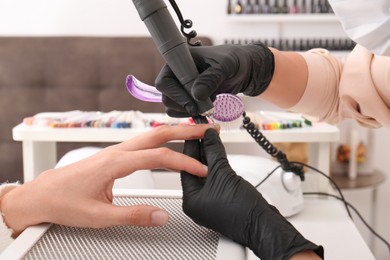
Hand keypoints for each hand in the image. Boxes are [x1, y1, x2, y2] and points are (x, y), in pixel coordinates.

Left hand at [1, 124, 218, 234]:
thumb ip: (133, 216)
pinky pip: (143, 142)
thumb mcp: (99, 216)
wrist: (42, 195)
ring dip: (175, 132)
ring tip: (194, 133)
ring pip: (151, 135)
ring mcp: (116, 151)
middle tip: (207, 129)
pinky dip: (162, 140)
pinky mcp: (114, 155)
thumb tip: (161, 215)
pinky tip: (169, 144)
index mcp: (115, 163)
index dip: (183, 163)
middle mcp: (117, 152)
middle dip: (186, 130)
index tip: (200, 170)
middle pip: (158, 133)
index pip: (158, 157)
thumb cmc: (64, 202)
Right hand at [155, 42, 273, 116]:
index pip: (164, 81)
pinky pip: (181, 112)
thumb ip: (211, 79)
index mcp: (179, 61)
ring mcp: (180, 88)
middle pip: (166, 97)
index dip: (175, 94)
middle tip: (205, 107)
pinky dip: (193, 115)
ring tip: (209, 103)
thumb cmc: (232, 61)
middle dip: (184, 105)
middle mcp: (175, 74)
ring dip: (189, 111)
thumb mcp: (225, 66)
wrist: (241, 70)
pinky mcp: (187, 99)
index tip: (193, 103)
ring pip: (172, 107)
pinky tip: (207, 108)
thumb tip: (196, 95)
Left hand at [181, 129, 322, 258]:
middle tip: (203, 133)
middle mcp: (198, 203)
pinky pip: (216, 179)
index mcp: (191, 200)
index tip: (195, 132)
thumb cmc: (243, 211)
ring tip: (211, 140)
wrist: (264, 226)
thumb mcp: (224, 174)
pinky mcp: (222, 201)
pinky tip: (219, 155)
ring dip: (209, 157)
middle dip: (201, 151)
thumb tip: (208, 137)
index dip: (191, 147)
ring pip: (206, 174)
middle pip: (195, 170)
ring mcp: (210, 203)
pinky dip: (217, 167)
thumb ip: (214, 152)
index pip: (186, 167)